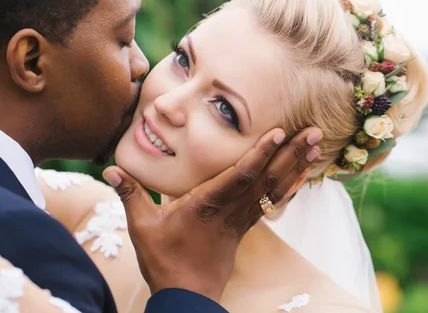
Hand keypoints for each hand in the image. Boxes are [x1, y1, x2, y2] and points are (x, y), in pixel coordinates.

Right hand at [103, 127, 321, 301]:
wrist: (186, 295)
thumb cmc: (164, 260)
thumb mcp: (141, 227)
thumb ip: (130, 194)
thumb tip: (111, 168)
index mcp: (208, 205)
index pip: (240, 176)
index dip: (261, 153)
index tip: (280, 132)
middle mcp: (231, 210)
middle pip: (267, 179)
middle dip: (292, 154)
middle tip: (316, 132)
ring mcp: (241, 220)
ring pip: (274, 189)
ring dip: (295, 166)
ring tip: (316, 146)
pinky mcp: (244, 227)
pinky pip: (272, 203)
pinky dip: (289, 185)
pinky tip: (301, 174)